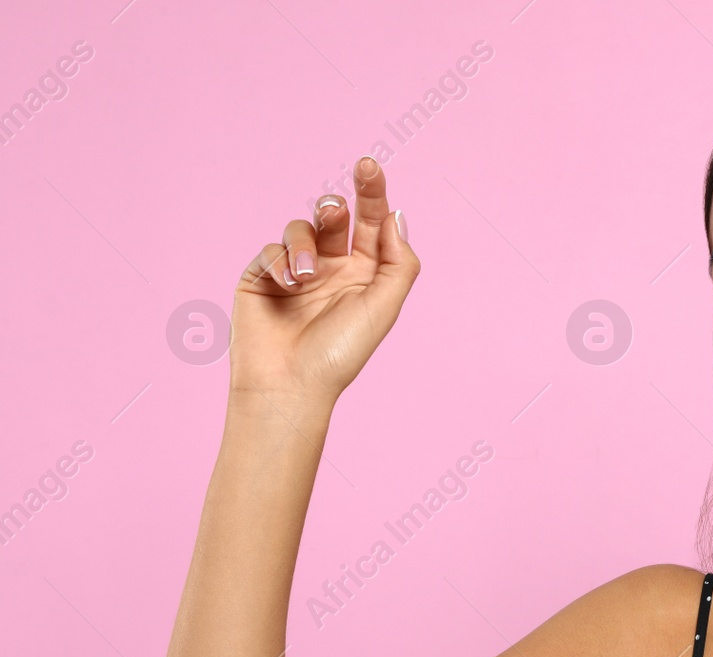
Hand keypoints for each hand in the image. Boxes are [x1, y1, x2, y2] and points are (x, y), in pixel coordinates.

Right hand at [229, 156, 419, 409]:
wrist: (290, 384)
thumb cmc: (340, 352)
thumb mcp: (383, 306)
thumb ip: (398, 262)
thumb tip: (396, 216)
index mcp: (366, 273)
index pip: (372, 223)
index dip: (372, 192)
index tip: (369, 165)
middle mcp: (333, 268)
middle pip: (335, 217)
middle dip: (335, 207)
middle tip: (335, 211)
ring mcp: (297, 271)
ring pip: (301, 228)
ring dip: (306, 243)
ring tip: (308, 275)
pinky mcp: (263, 277)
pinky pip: (272, 249)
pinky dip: (282, 260)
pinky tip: (289, 284)